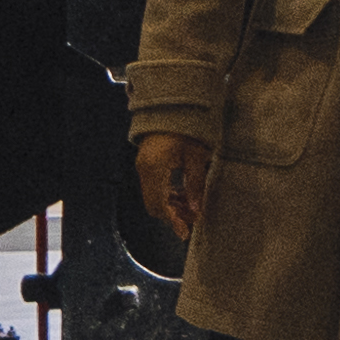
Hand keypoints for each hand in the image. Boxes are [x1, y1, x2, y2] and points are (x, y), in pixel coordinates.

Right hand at [133, 128, 212, 248]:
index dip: (173, 221)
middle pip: (154, 205)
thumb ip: (195, 184)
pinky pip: (153, 187)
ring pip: (153, 197)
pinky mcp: (147, 163)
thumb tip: (196, 208)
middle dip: (173, 216)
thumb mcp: (196, 156)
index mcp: (154, 168)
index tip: (185, 232)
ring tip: (191, 208)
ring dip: (171, 206)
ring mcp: (143, 166)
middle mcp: (144, 169)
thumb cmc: (185, 128)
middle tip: (193, 219)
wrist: (172, 107)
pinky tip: (182, 195)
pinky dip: (167, 195)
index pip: (160, 204)